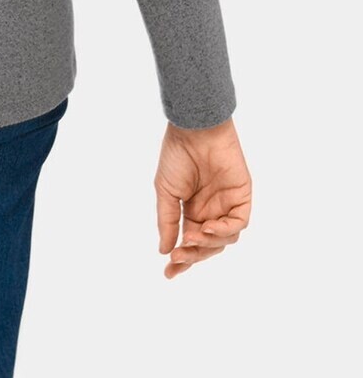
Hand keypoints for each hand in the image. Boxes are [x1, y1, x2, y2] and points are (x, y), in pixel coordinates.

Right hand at [155, 116, 250, 278]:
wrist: (194, 131)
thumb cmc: (177, 155)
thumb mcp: (166, 191)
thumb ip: (167, 221)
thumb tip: (164, 251)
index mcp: (192, 210)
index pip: (189, 242)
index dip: (181, 259)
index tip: (168, 274)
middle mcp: (211, 211)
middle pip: (208, 246)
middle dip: (193, 255)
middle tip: (179, 257)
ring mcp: (227, 205)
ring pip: (225, 239)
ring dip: (208, 243)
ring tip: (192, 236)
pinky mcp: (242, 198)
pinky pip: (238, 224)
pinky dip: (224, 230)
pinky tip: (208, 228)